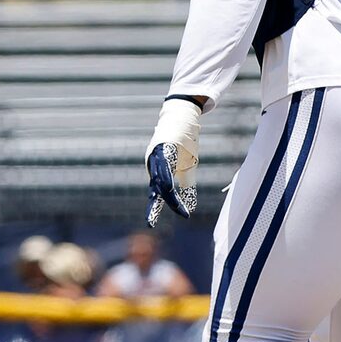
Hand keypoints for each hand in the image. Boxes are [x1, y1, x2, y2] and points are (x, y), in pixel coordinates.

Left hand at [145, 97, 205, 227]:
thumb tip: (191, 207)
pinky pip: (163, 165)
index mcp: (159, 173)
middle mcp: (154, 167)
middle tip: (150, 223)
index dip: (156, 210)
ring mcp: (156, 156)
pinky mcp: (162, 147)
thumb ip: (188, 186)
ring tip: (174, 206)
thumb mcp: (189, 168)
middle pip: (154, 190)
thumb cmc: (185, 143)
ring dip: (165, 194)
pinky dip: (166, 176)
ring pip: (159, 179)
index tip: (163, 221)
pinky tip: (168, 187)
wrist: (183, 118)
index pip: (157, 196)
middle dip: (154, 207)